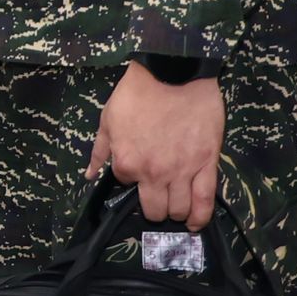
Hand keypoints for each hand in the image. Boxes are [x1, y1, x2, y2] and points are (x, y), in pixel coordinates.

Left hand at [89, 63, 224, 231]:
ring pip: (180, 209)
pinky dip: (201, 216)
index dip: (131, 178)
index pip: (126, 186)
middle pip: (154, 209)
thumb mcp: (108, 119)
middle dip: (154, 209)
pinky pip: (205, 200)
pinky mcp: (206, 164)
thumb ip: (99, 151)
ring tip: (177, 209)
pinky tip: (196, 222)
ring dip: (177, 213)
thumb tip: (91, 174)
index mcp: (126, 163)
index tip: (137, 171)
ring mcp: (181, 171)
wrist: (172, 72)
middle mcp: (153, 173)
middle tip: (158, 199)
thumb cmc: (137, 93)